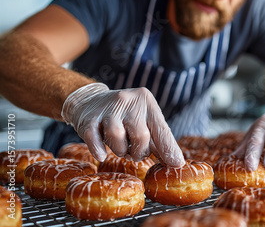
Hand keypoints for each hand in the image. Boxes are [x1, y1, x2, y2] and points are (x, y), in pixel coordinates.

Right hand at [61, 83, 184, 166]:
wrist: (89, 100)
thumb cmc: (124, 116)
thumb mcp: (144, 121)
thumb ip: (159, 140)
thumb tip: (176, 162)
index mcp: (147, 102)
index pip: (161, 129)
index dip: (169, 149)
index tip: (176, 164)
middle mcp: (129, 101)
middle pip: (141, 136)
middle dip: (139, 152)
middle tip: (135, 153)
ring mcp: (108, 108)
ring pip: (117, 138)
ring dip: (120, 150)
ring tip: (121, 147)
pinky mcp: (88, 118)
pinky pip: (93, 139)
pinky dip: (99, 150)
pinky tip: (102, 154)